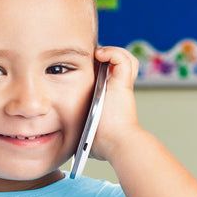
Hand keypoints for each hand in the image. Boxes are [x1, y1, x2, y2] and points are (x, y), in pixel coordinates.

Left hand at [90, 46, 140, 162]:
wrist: (116, 144)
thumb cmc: (101, 144)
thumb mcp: (87, 134)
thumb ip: (81, 130)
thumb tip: (71, 140)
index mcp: (110, 100)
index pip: (109, 78)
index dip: (99, 71)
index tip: (82, 70)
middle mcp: (118, 91)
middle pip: (120, 66)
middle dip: (106, 58)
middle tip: (89, 58)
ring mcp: (122, 86)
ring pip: (125, 60)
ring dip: (113, 54)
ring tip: (98, 55)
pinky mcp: (123, 84)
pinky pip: (122, 59)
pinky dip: (113, 53)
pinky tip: (100, 55)